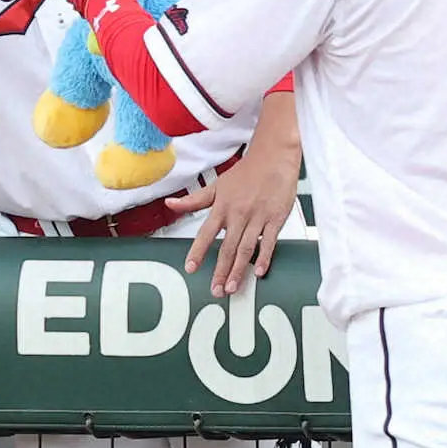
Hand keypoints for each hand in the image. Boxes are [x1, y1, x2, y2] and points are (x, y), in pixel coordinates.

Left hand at [171, 149, 298, 296]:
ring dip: (239, 270)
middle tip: (215, 291)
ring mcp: (258, 217)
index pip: (206, 233)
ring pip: (246, 248)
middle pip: (227, 247)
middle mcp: (239, 214)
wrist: (274, 157)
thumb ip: (194, 200)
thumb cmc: (246, 172)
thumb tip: (170, 204)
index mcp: (223, 207)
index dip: (198, 251)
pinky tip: (260, 271)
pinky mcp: (276, 219)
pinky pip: (269, 242)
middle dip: (220, 271)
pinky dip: (264, 257)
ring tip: (231, 287)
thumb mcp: (217, 185)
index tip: (191, 268)